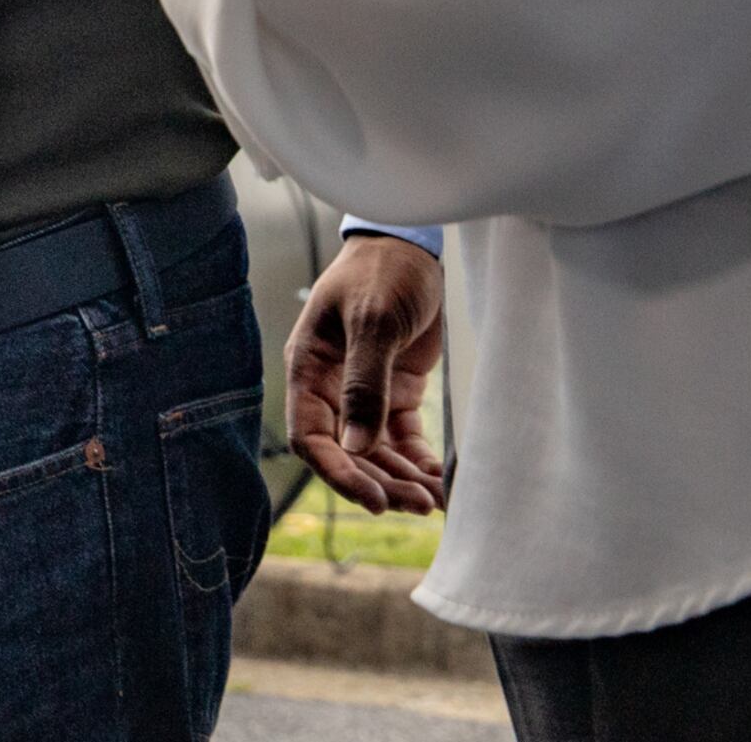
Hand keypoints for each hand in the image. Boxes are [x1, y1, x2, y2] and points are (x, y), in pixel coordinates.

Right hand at [286, 234, 449, 514]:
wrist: (413, 246)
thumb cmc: (381, 272)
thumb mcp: (372, 322)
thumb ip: (364, 383)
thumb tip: (357, 448)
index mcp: (309, 369)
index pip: (312, 436)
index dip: (339, 473)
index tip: (374, 498)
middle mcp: (331, 387)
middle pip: (347, 452)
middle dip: (380, 482)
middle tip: (417, 504)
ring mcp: (363, 391)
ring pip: (376, 451)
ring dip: (401, 478)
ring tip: (434, 500)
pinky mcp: (395, 391)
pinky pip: (402, 438)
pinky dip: (419, 461)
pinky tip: (440, 480)